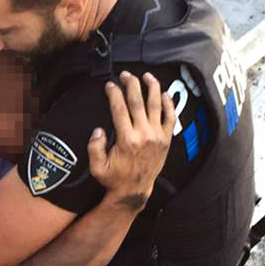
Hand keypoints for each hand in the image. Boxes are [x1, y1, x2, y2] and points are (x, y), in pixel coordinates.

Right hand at [88, 71, 175, 210]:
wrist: (135, 191)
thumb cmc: (115, 179)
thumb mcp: (97, 167)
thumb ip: (94, 148)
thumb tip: (98, 130)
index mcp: (127, 139)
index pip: (119, 108)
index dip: (113, 93)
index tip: (109, 85)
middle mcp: (144, 135)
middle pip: (138, 101)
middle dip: (131, 84)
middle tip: (125, 74)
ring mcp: (157, 136)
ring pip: (156, 105)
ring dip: (151, 87)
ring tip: (146, 75)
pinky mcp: (166, 140)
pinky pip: (170, 117)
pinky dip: (168, 104)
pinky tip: (164, 93)